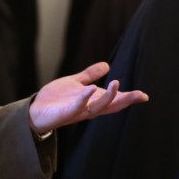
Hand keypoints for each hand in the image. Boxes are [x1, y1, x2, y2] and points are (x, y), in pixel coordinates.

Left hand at [28, 62, 147, 134]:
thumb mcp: (75, 83)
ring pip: (98, 108)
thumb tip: (107, 65)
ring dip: (108, 98)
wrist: (34, 111)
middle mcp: (88, 109)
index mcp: (92, 101)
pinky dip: (85, 99)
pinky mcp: (65, 114)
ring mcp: (78, 112)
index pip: (114, 100)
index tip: (144, 96)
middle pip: (111, 106)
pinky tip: (91, 89)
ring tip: (117, 84)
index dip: (128, 98)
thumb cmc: (55, 100)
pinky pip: (77, 107)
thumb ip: (89, 75)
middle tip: (140, 95)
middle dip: (125, 101)